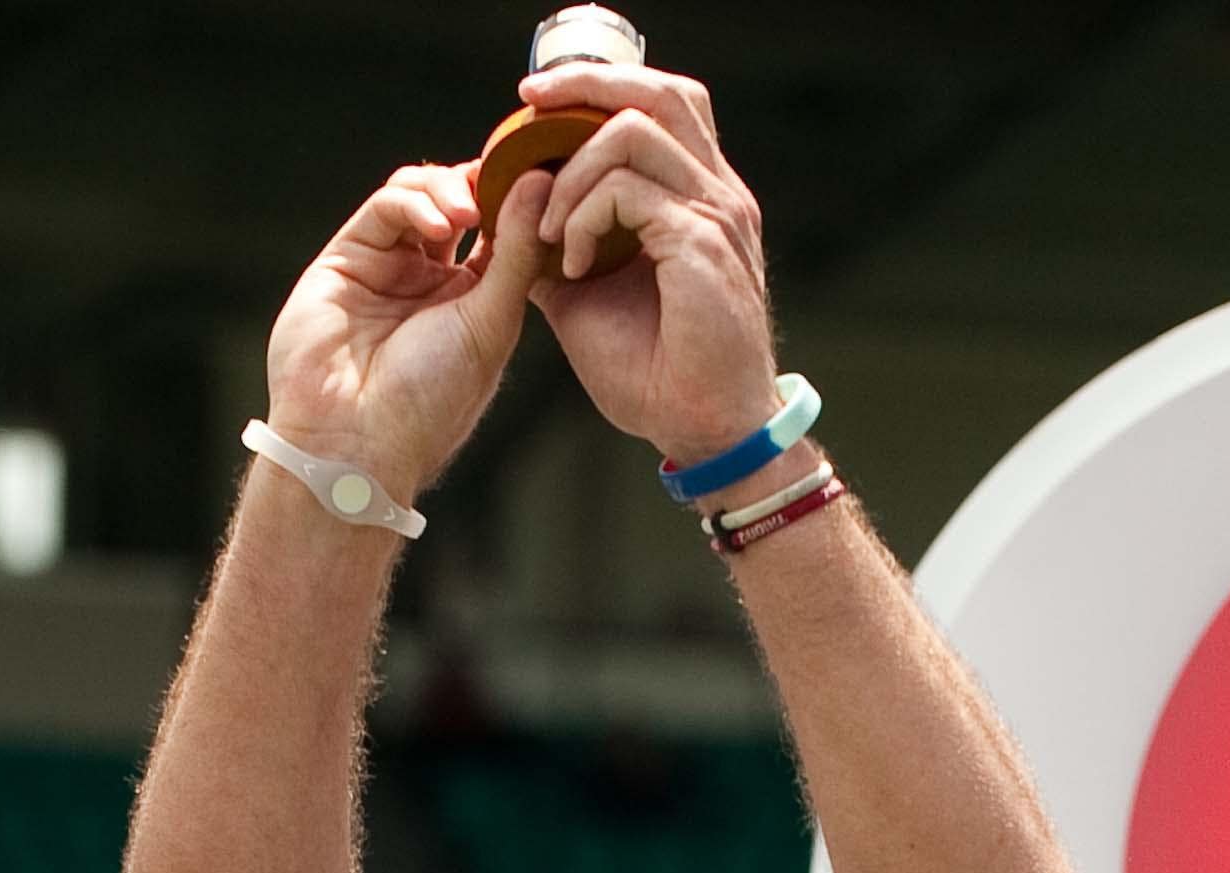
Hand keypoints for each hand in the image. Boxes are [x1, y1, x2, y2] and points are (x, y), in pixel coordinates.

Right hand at [262, 161, 554, 506]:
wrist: (358, 438)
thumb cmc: (431, 398)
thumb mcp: (493, 320)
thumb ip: (517, 250)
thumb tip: (540, 182)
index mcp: (472, 300)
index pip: (499, 229)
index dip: (518, 200)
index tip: (543, 179)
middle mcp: (429, 279)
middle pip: (458, 200)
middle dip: (482, 184)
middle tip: (502, 183)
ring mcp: (386, 266)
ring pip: (419, 193)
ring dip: (448, 190)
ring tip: (467, 212)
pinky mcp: (347, 258)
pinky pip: (383, 208)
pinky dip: (414, 202)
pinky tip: (439, 225)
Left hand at [513, 62, 782, 465]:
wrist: (703, 429)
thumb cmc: (659, 375)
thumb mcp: (590, 298)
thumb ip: (560, 249)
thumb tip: (512, 222)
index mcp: (701, 198)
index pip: (661, 104)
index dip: (600, 88)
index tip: (536, 106)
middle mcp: (718, 194)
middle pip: (660, 91)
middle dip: (585, 85)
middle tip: (528, 105)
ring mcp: (715, 213)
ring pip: (632, 133)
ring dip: (573, 176)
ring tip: (551, 233)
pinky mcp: (701, 240)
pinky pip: (627, 191)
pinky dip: (584, 218)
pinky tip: (573, 265)